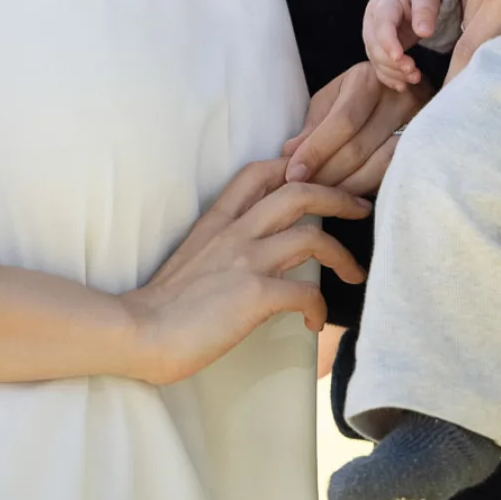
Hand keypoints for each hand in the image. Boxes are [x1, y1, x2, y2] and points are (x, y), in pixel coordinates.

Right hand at [119, 156, 369, 384]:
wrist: (137, 332)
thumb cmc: (162, 305)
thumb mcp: (191, 256)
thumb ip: (221, 244)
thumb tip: (252, 253)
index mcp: (218, 220)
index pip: (261, 172)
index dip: (296, 167)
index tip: (320, 179)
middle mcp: (236, 231)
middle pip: (300, 191)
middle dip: (339, 196)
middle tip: (362, 208)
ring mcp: (246, 259)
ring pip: (312, 236)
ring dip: (342, 256)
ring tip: (354, 274)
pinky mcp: (254, 293)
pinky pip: (306, 292)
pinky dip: (318, 307)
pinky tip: (314, 322)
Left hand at [283, 61, 429, 191]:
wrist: (408, 89)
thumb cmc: (362, 94)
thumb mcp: (333, 98)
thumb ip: (314, 125)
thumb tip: (289, 154)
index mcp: (369, 79)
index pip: (342, 122)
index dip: (316, 151)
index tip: (293, 174)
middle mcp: (399, 98)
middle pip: (359, 148)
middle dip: (326, 174)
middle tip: (303, 192)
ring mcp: (419, 122)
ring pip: (378, 166)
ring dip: (346, 187)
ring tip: (323, 198)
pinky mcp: (427, 145)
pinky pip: (394, 174)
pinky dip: (369, 188)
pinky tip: (350, 198)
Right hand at [363, 0, 444, 90]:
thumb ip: (424, 11)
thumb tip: (424, 32)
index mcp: (383, 4)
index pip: (382, 26)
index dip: (388, 43)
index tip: (400, 57)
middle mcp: (372, 20)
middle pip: (375, 46)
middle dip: (393, 63)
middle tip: (414, 72)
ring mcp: (372, 34)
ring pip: (375, 58)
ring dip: (393, 72)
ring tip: (414, 79)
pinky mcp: (377, 45)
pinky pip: (378, 64)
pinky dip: (388, 77)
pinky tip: (402, 86)